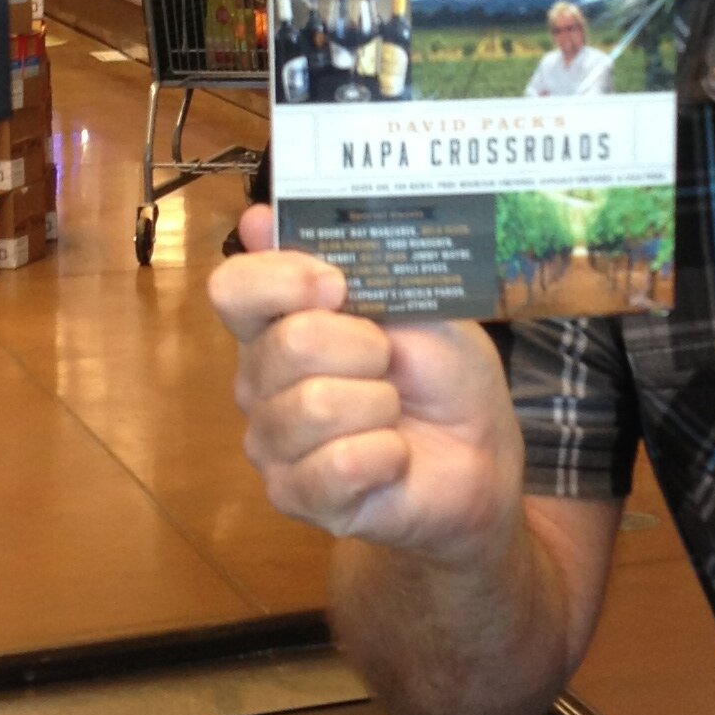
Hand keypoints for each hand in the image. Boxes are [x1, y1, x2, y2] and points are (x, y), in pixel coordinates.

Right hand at [210, 208, 524, 556]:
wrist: (480, 453)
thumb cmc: (442, 373)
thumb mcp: (412, 300)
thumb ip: (342, 262)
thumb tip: (255, 218)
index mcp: (277, 323)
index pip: (234, 288)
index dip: (285, 280)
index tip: (339, 287)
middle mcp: (259, 381)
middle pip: (289, 343)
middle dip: (366, 348)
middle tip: (391, 364)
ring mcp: (272, 442)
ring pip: (314, 405)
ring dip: (380, 404)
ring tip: (394, 413)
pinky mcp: (296, 496)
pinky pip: (335, 464)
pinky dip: (385, 454)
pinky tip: (394, 455)